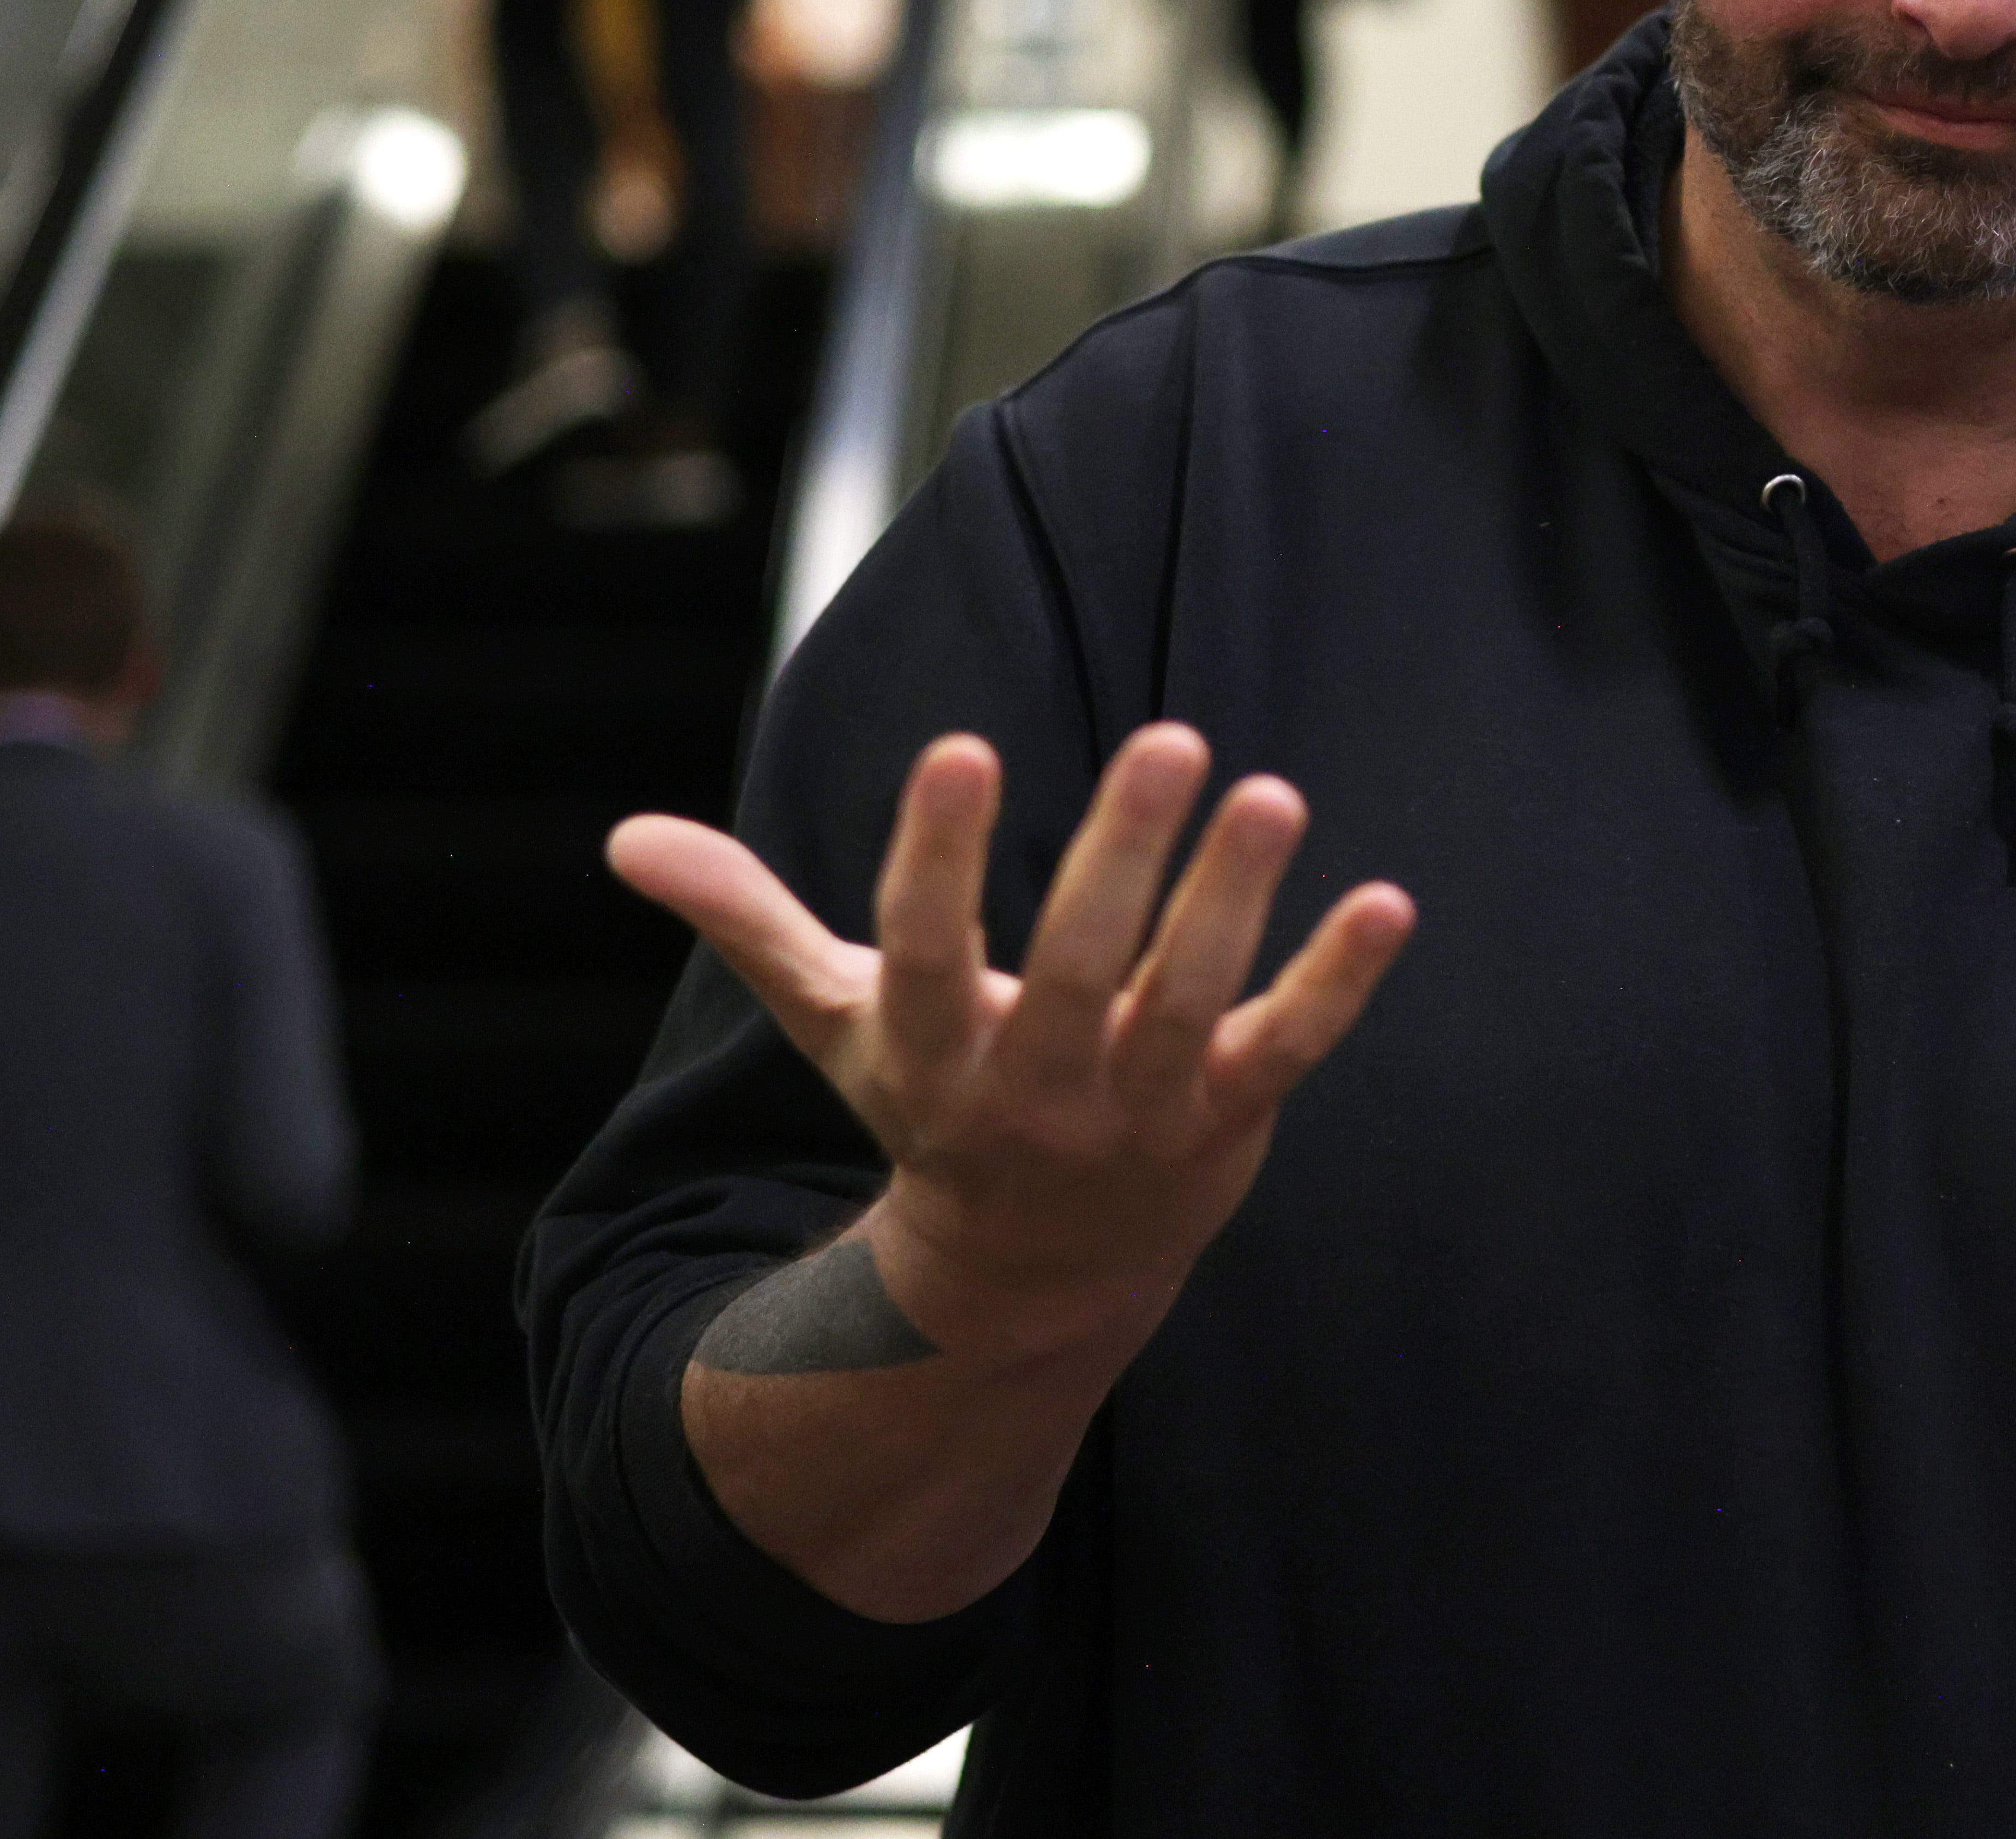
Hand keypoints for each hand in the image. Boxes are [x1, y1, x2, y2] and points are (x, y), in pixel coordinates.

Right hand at [609, 724, 1413, 1358]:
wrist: (1032, 1281)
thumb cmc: (936, 1110)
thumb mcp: (840, 1024)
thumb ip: (749, 921)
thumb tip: (627, 840)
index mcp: (932, 1050)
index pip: (927, 943)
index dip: (942, 853)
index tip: (963, 750)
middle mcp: (1032, 1087)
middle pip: (1077, 966)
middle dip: (1119, 854)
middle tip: (1169, 734)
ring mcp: (1136, 1111)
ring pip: (1190, 1001)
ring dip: (1235, 901)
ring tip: (1272, 792)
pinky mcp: (1227, 1121)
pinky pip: (1289, 1048)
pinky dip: (1341, 982)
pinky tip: (1388, 902)